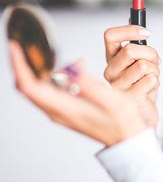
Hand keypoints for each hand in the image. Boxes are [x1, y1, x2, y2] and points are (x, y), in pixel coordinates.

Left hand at [9, 41, 149, 145]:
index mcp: (65, 108)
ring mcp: (60, 111)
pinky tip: (68, 67)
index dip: (20, 65)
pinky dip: (50, 75)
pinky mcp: (66, 109)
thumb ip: (89, 85)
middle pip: (28, 86)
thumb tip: (71, 67)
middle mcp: (57, 111)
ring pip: (37, 88)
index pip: (30, 86)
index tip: (16, 47)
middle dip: (22, 64)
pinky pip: (49, 91)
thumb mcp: (111, 100)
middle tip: (23, 45)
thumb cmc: (122, 121)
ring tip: (41, 52)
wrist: (126, 137)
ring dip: (35, 69)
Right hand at [103, 25, 159, 126]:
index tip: (147, 33)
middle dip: (151, 54)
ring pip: (144, 65)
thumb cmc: (142, 84)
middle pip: (131, 50)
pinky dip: (156, 83)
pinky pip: (151, 80)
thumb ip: (138, 41)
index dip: (129, 30)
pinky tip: (149, 90)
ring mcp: (117, 86)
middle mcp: (110, 71)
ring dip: (155, 70)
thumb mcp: (140, 60)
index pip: (110, 36)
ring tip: (151, 78)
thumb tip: (138, 11)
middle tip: (154, 62)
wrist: (143, 112)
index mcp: (111, 59)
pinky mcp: (128, 99)